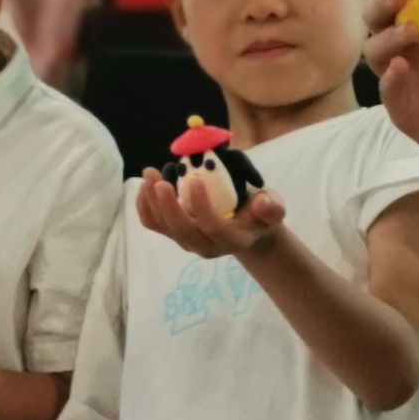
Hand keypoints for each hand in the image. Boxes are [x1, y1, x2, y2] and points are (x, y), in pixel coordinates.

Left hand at [134, 167, 284, 260]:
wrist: (248, 228)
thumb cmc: (259, 213)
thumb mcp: (274, 207)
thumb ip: (272, 207)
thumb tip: (262, 202)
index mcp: (232, 239)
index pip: (212, 226)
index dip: (201, 206)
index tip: (195, 181)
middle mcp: (206, 245)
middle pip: (182, 230)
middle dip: (168, 206)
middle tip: (160, 180)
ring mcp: (188, 241)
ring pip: (164, 226)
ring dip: (153, 201)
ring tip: (150, 174)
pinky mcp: (175, 234)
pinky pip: (154, 225)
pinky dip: (145, 207)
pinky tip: (144, 186)